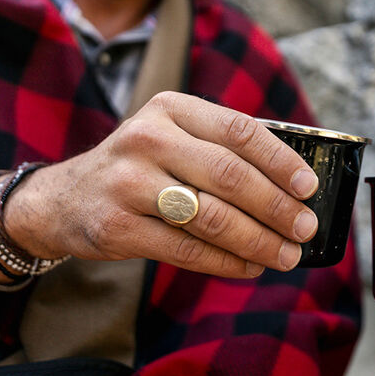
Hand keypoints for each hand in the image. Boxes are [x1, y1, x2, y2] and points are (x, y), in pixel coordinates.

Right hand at [2, 92, 320, 277]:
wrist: (67, 198)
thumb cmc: (143, 166)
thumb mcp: (175, 137)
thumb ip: (224, 149)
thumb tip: (294, 186)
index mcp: (172, 108)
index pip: (240, 130)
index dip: (281, 161)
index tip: (308, 187)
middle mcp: (148, 138)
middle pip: (230, 175)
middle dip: (277, 208)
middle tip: (305, 228)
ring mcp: (129, 183)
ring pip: (212, 216)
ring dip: (259, 241)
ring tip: (287, 255)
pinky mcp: (118, 226)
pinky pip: (188, 249)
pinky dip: (227, 262)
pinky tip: (250, 267)